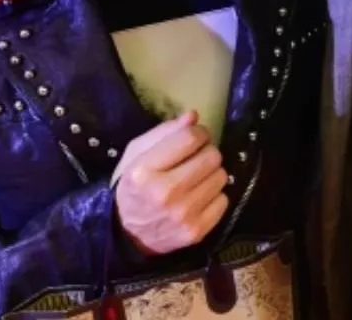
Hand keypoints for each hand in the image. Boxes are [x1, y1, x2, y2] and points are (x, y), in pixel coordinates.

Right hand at [114, 111, 229, 255]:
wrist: (127, 234)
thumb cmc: (133, 186)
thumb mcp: (136, 154)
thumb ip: (164, 132)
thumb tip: (194, 117)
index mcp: (145, 170)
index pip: (190, 138)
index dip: (198, 132)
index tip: (195, 137)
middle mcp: (166, 192)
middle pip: (211, 156)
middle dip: (206, 152)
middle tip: (196, 158)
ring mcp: (183, 214)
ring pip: (221, 176)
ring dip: (211, 173)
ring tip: (196, 178)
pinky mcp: (197, 231)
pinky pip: (224, 200)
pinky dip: (213, 195)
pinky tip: (198, 197)